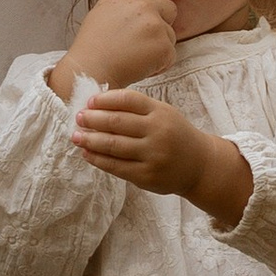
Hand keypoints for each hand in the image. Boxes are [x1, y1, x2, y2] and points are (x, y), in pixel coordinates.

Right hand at [57, 0, 177, 91]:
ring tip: (136, 55)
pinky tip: (141, 66)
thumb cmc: (91, 44)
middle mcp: (146, 9)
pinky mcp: (164, 48)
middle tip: (145, 37)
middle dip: (163, 20)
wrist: (91, 70)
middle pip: (170, 7)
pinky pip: (171, 55)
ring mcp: (157, 28)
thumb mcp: (99, 12)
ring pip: (170, 34)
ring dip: (159, 45)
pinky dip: (160, 63)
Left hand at [70, 89, 252, 229]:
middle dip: (93, 119)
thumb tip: (98, 105)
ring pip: (113, 145)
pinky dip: (98, 159)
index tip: (89, 101)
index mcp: (161, 112)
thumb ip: (137, 109)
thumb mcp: (163, 114)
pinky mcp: (146, 176)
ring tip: (76, 136)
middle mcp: (157, 132)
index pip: (128, 100)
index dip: (105, 100)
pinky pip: (116, 167)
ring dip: (90, 140)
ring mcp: (152, 155)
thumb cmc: (174, 135)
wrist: (199, 165)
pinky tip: (87, 153)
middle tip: (78, 117)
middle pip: (117, 122)